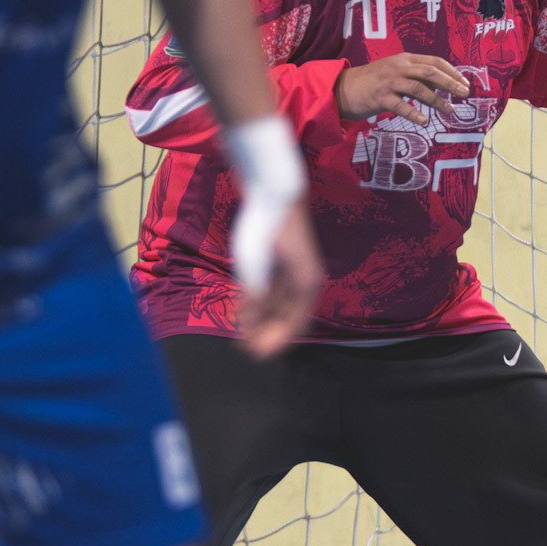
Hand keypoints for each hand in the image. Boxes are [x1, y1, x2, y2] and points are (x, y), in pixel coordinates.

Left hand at [238, 202, 324, 359]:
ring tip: (240, 333)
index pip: (295, 326)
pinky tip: (242, 311)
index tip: (254, 354)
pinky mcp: (281, 264)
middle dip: (266, 335)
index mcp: (305, 285)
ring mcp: (292, 273)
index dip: (275, 343)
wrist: (273, 191)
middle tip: (244, 348)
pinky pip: (272, 292)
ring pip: (278, 306)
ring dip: (261, 321)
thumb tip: (248, 329)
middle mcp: (303, 282)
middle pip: (287, 319)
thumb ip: (253, 298)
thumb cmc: (267, 227)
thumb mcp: (255, 266)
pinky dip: (259, 304)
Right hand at [335, 53, 469, 124]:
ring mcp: (389, 82)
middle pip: (430, 72)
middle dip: (450, 83)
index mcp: (405, 59)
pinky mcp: (380, 98)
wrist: (344, 88)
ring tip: (450, 110)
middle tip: (464, 94)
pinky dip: (414, 114)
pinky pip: (401, 106)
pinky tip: (425, 122)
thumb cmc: (374, 82)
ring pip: (418, 89)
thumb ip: (417, 76)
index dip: (452, 72)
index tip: (464, 82)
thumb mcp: (396, 72)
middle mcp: (398, 67)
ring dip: (437, 101)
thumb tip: (444, 84)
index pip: (434, 61)